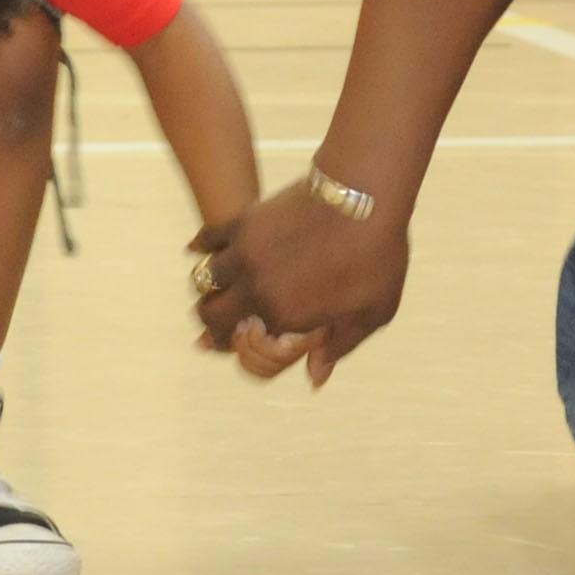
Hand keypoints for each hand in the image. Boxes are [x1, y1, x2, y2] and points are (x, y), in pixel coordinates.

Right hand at [191, 187, 411, 387]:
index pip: (245, 344)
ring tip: (213, 288)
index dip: (239, 345)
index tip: (241, 340)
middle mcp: (257, 289)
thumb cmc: (377, 253)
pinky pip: (206, 239)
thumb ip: (340, 346)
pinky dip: (199, 248)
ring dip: (206, 288)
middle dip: (211, 323)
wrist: (364, 194)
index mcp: (286, 317)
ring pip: (202, 281)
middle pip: (210, 315)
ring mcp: (245, 254)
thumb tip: (315, 379)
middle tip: (216, 322)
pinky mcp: (242, 221)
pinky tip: (197, 251)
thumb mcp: (372, 311)